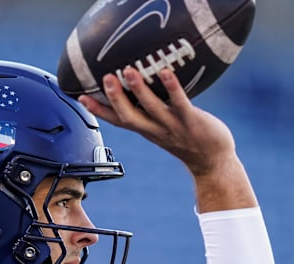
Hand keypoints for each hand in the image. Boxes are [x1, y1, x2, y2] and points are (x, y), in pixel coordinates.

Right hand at [79, 67, 256, 211]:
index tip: (79, 97)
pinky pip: (180, 103)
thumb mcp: (163, 127)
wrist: (213, 162)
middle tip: (105, 78)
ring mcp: (173, 126)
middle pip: (129, 116)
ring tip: (128, 70)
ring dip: (139, 90)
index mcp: (146, 130)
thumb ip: (150, 110)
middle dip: (115, 98)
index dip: (98, 110)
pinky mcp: (192, 121)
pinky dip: (172, 87)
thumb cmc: (188, 139)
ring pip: (152, 108)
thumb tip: (138, 87)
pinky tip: (166, 71)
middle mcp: (155, 129)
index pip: (117, 120)